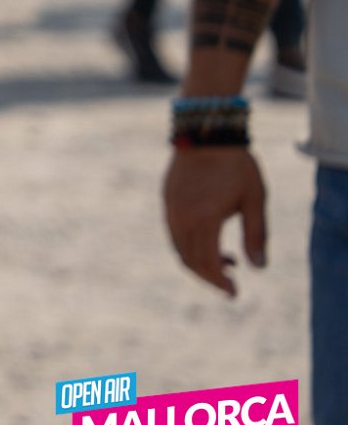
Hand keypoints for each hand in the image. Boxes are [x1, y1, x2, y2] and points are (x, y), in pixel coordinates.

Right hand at [164, 146, 267, 295]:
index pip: (207, 263)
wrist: (206, 131)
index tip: (234, 293)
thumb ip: (256, 235)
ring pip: (179, 248)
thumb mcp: (254, 200)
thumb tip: (257, 268)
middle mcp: (181, 218)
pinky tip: (208, 239)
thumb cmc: (236, 165)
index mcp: (203, 220)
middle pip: (189, 260)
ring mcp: (170, 208)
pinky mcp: (167, 200)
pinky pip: (173, 232)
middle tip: (229, 284)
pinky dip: (189, 245)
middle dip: (209, 277)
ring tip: (225, 260)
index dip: (220, 283)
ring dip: (199, 261)